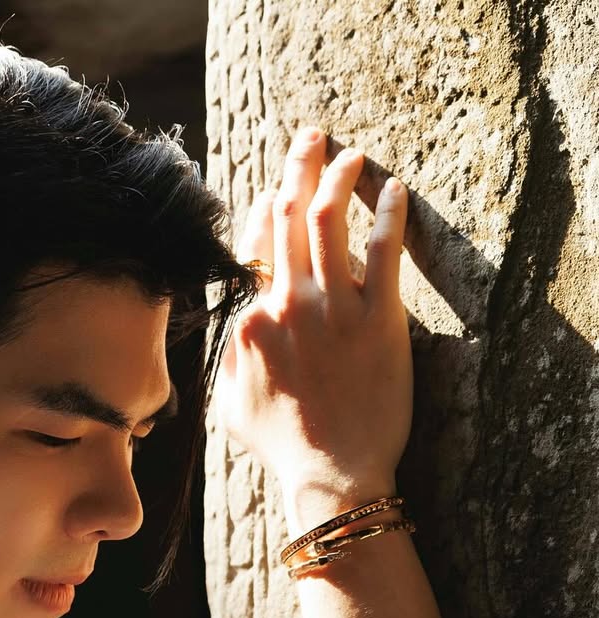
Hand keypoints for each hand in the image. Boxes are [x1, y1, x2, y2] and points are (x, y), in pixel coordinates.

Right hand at [214, 127, 412, 517]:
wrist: (331, 475)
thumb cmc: (280, 448)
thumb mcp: (229, 404)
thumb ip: (229, 354)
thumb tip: (232, 324)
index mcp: (249, 321)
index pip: (254, 245)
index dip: (266, 209)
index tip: (276, 193)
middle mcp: (287, 304)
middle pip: (289, 215)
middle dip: (299, 166)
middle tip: (312, 137)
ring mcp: (333, 309)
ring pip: (330, 219)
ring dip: (340, 176)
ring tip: (352, 154)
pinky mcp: (379, 319)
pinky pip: (384, 250)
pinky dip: (389, 213)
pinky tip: (395, 190)